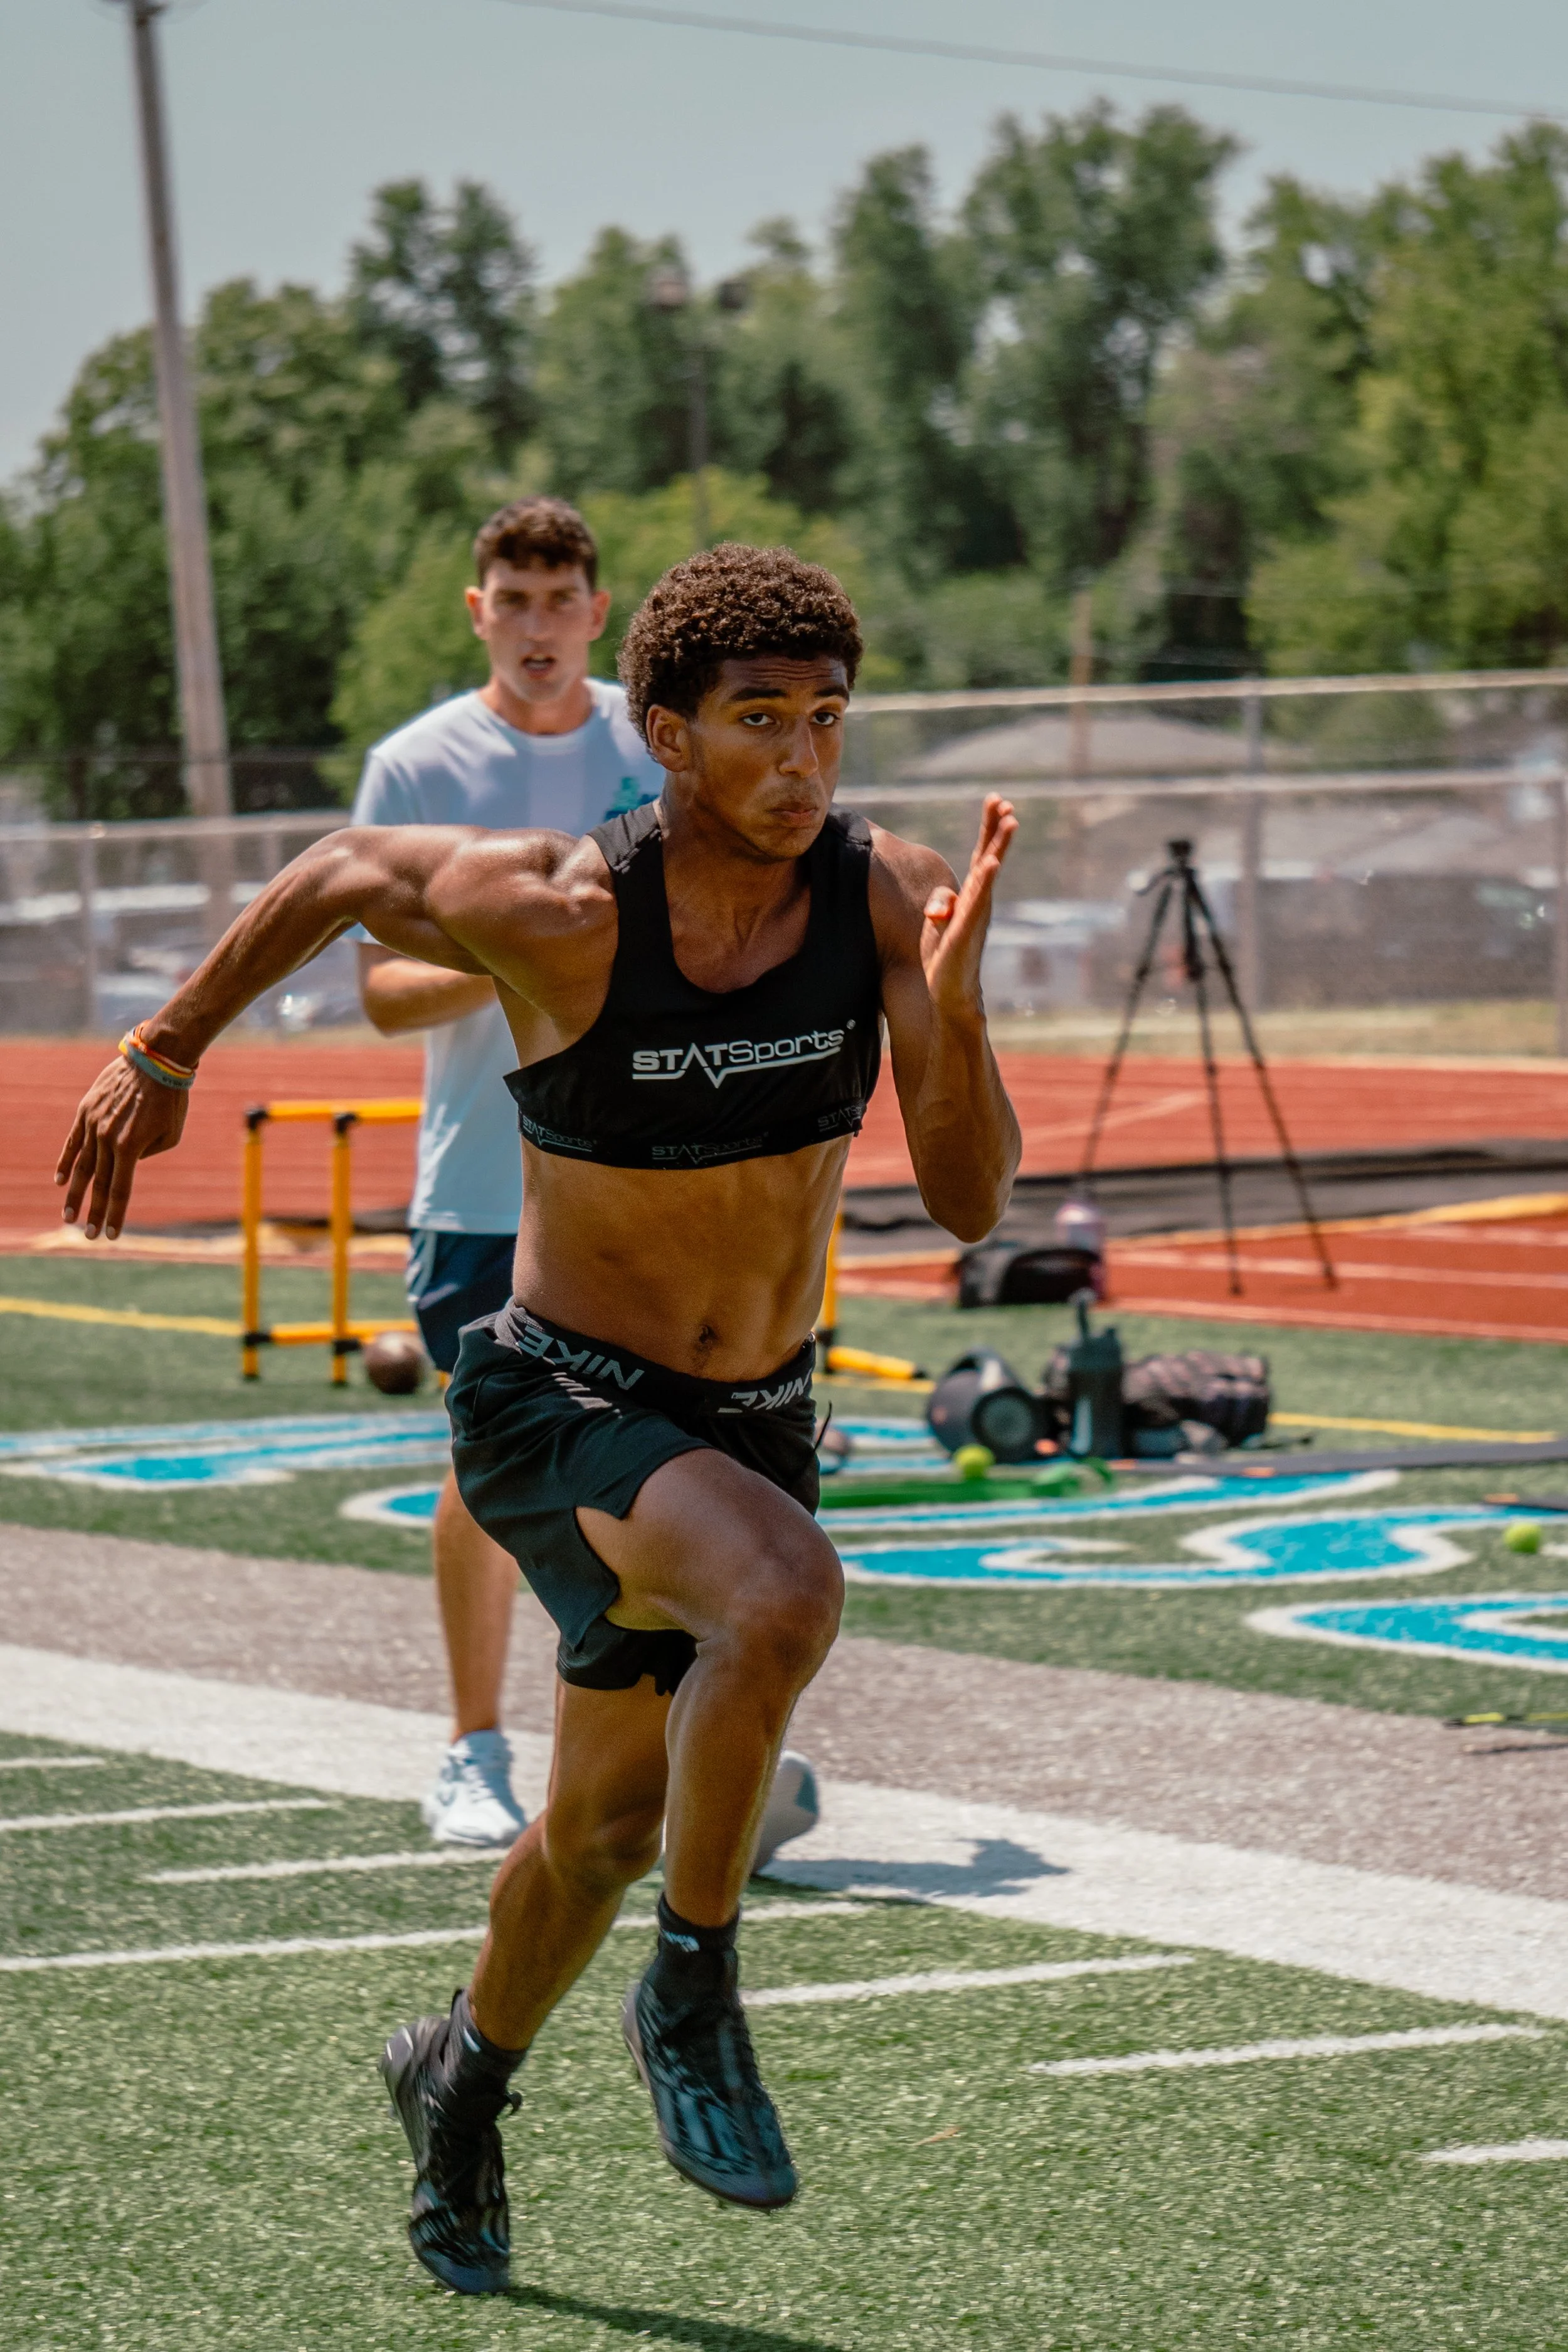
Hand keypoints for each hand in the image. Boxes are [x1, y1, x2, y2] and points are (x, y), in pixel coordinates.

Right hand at [54, 1058, 188, 1239]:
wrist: (156, 1060)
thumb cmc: (172, 1099)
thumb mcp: (170, 1135)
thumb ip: (147, 1155)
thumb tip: (128, 1163)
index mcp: (131, 1148)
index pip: (120, 1191)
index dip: (115, 1215)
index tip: (110, 1236)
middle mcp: (107, 1138)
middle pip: (99, 1184)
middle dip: (94, 1212)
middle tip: (87, 1236)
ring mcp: (93, 1124)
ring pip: (81, 1166)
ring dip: (74, 1193)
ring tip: (68, 1216)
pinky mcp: (86, 1111)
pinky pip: (72, 1141)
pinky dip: (65, 1161)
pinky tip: (59, 1180)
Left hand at [919, 794, 1016, 1017]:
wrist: (949, 994)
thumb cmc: (945, 956)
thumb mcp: (939, 921)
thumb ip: (942, 903)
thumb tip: (939, 907)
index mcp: (972, 895)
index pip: (981, 854)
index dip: (989, 828)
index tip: (996, 801)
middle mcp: (979, 901)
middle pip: (989, 857)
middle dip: (997, 828)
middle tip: (1005, 802)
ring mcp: (975, 916)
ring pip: (989, 874)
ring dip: (999, 846)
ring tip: (1009, 821)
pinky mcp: (965, 932)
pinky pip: (976, 902)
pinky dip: (985, 881)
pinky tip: (992, 863)